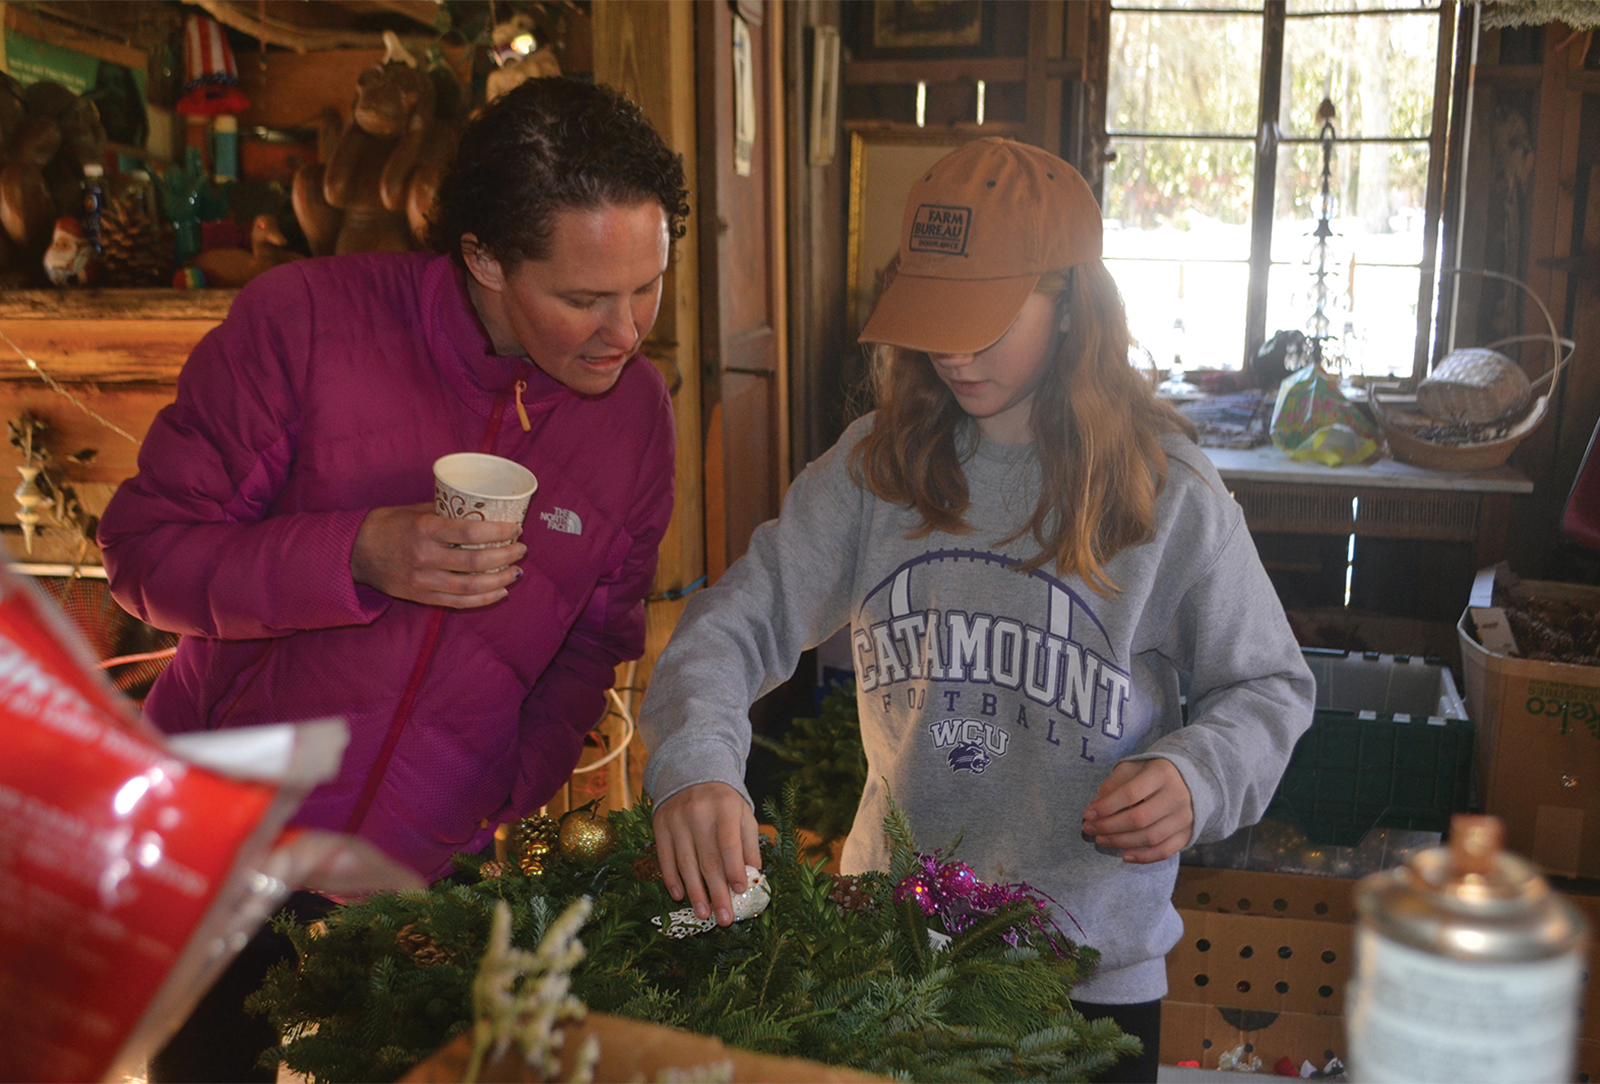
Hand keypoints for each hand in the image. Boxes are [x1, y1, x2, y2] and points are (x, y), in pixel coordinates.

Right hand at [351, 503, 526, 607]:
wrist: (353, 553)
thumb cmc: (386, 525)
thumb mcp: (414, 509)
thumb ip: (446, 511)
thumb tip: (480, 509)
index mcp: (425, 529)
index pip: (470, 531)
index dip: (499, 532)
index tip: (516, 529)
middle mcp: (425, 556)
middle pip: (476, 562)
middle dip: (506, 556)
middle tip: (522, 549)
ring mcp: (423, 580)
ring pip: (472, 586)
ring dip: (500, 580)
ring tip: (516, 572)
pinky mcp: (420, 596)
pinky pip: (458, 602)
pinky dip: (483, 599)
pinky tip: (500, 591)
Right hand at [652, 781, 760, 926]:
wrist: (691, 775)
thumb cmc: (724, 803)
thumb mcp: (743, 816)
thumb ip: (749, 845)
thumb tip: (754, 877)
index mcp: (725, 807)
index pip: (729, 843)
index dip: (735, 868)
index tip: (741, 891)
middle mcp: (698, 812)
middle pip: (708, 859)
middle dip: (717, 892)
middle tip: (724, 918)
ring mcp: (676, 819)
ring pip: (685, 862)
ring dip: (695, 892)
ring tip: (704, 915)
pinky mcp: (659, 825)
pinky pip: (664, 857)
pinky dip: (671, 878)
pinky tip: (679, 896)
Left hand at [1081, 757, 1193, 863]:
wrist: (1190, 779)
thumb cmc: (1154, 773)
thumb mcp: (1133, 767)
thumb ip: (1114, 783)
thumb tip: (1096, 806)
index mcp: (1162, 774)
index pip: (1130, 793)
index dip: (1106, 806)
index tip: (1088, 814)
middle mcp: (1177, 796)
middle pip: (1139, 819)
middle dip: (1109, 826)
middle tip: (1089, 828)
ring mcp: (1184, 818)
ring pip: (1150, 837)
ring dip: (1121, 842)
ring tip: (1101, 839)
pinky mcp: (1188, 834)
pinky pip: (1165, 851)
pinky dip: (1144, 857)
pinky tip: (1124, 856)